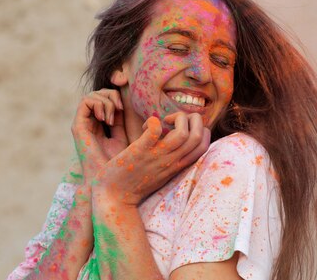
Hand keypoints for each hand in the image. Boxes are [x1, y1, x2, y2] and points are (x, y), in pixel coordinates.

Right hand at [71, 89, 128, 183]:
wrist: (109, 182)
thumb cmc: (118, 165)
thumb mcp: (122, 136)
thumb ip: (120, 119)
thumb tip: (123, 102)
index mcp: (99, 125)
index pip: (105, 98)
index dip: (116, 96)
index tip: (124, 108)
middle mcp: (88, 123)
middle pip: (98, 93)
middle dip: (112, 95)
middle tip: (120, 109)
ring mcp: (82, 124)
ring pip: (92, 95)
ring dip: (106, 102)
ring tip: (112, 120)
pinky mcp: (77, 126)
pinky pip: (85, 101)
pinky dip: (98, 104)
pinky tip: (106, 120)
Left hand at [93, 112, 210, 205]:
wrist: (113, 198)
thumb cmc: (133, 183)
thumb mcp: (159, 172)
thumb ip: (169, 158)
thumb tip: (170, 137)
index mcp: (177, 165)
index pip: (203, 146)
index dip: (201, 130)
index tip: (183, 127)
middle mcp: (171, 161)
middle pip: (198, 136)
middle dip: (193, 118)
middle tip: (174, 120)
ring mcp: (156, 157)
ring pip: (183, 133)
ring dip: (177, 118)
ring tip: (164, 120)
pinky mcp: (139, 152)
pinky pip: (155, 132)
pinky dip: (153, 121)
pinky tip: (146, 125)